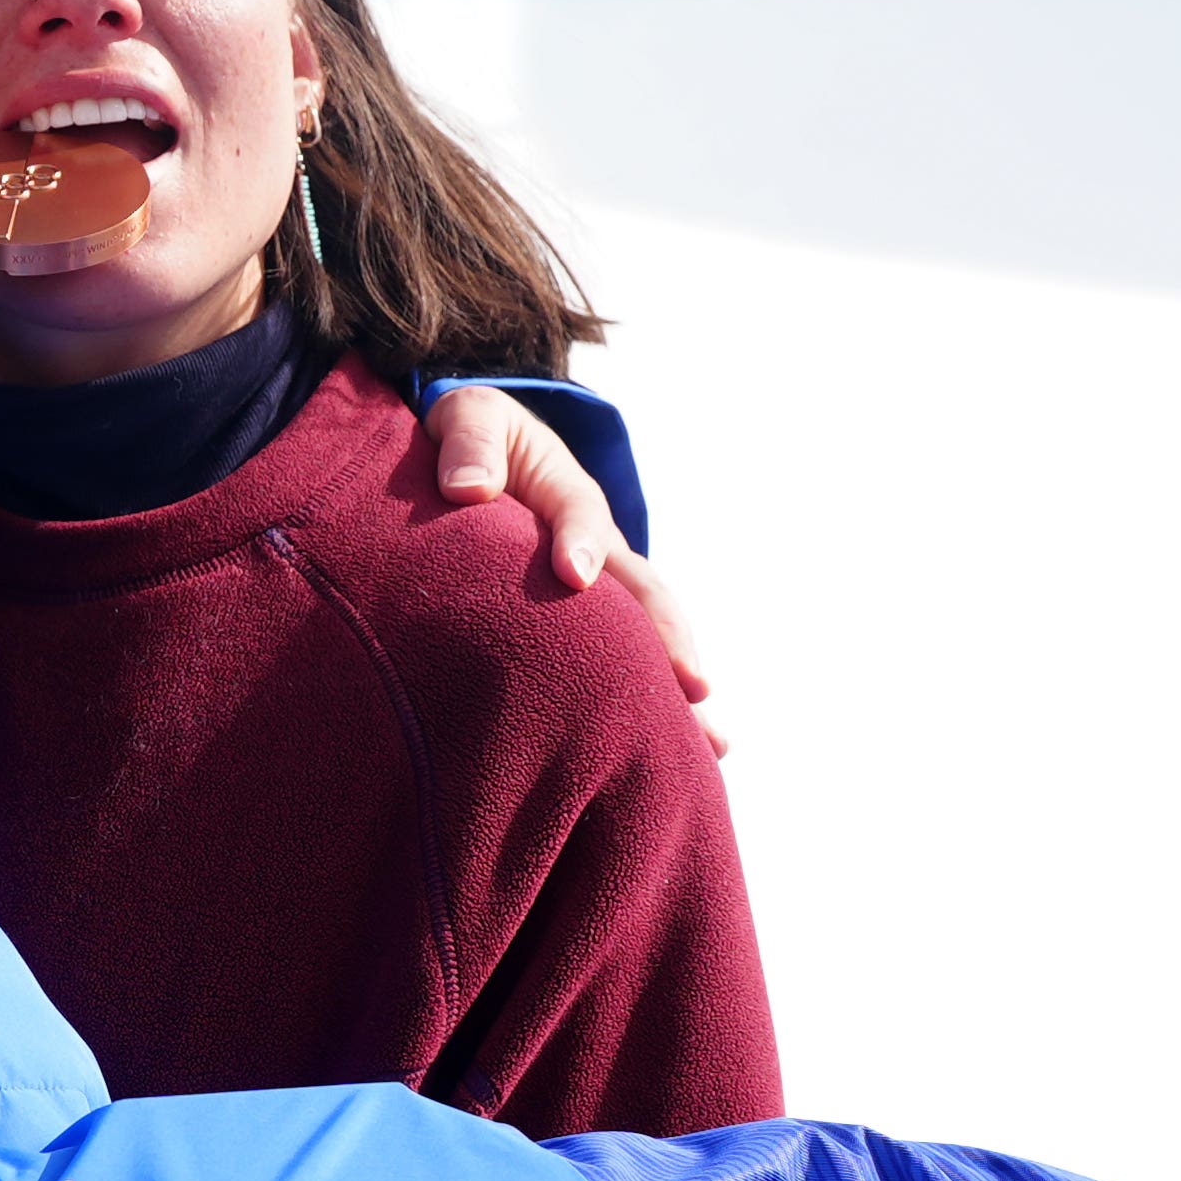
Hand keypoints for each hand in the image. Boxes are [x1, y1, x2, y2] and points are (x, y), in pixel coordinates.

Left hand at [424, 386, 716, 746]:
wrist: (489, 457)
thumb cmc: (473, 440)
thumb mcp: (468, 418)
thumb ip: (470, 444)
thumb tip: (469, 489)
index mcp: (565, 496)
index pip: (576, 515)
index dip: (576, 541)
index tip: (573, 575)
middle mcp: (599, 548)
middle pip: (643, 592)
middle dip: (666, 637)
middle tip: (691, 686)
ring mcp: (603, 590)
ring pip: (649, 639)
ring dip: (676, 689)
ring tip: (712, 746)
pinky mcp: (591, 626)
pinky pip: (626, 666)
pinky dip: (653, 711)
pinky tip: (685, 762)